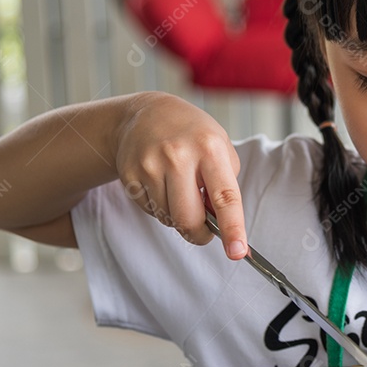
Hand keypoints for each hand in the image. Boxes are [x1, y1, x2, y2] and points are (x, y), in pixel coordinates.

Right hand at [114, 92, 247, 258]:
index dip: (233, 228)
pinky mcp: (129, 176)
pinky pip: (150, 211)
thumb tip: (219, 224)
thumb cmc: (193, 134)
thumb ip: (224, 185)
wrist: (146, 114)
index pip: (224, 197)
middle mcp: (178, 156)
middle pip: (188, 218)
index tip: (237, 253)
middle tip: (205, 231)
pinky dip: (161, 207)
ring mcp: (149, 166)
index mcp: (209, 148)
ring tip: (180, 189)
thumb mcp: (219, 147)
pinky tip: (162, 184)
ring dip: (178, 216)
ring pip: (168, 218)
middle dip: (199, 234)